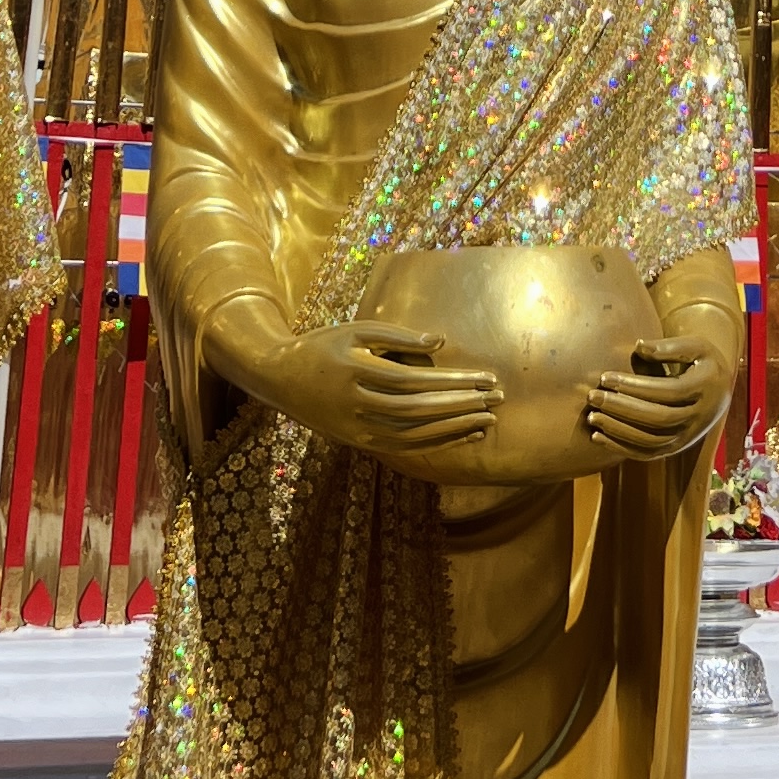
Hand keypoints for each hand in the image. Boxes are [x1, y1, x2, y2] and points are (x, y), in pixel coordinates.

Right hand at [263, 319, 502, 462]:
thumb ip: (398, 336)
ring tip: (488, 420)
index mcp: (357, 374)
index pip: (415, 382)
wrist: (280, 379)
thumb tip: (440, 341)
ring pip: (415, 435)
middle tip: (498, 399)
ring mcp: (358, 431)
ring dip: (454, 428)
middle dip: (462, 405)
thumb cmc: (323, 346)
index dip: (453, 382)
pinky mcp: (360, 444)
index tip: (486, 378)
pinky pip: (404, 447)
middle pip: (420, 411)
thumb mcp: (356, 330)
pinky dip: (435, 443)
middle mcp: (358, 407)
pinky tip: (460, 435)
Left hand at [584, 333, 731, 458]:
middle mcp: (699, 417)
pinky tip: (598, 437)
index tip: (606, 377)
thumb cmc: (701, 362)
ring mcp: (688, 437)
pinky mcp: (676, 448)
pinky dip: (622, 449)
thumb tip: (639, 346)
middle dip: (622, 408)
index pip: (667, 391)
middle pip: (658, 418)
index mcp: (706, 388)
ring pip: (651, 442)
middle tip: (593, 396)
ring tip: (592, 417)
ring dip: (619, 431)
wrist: (719, 390)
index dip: (635, 386)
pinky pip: (647, 454)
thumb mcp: (695, 346)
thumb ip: (669, 346)